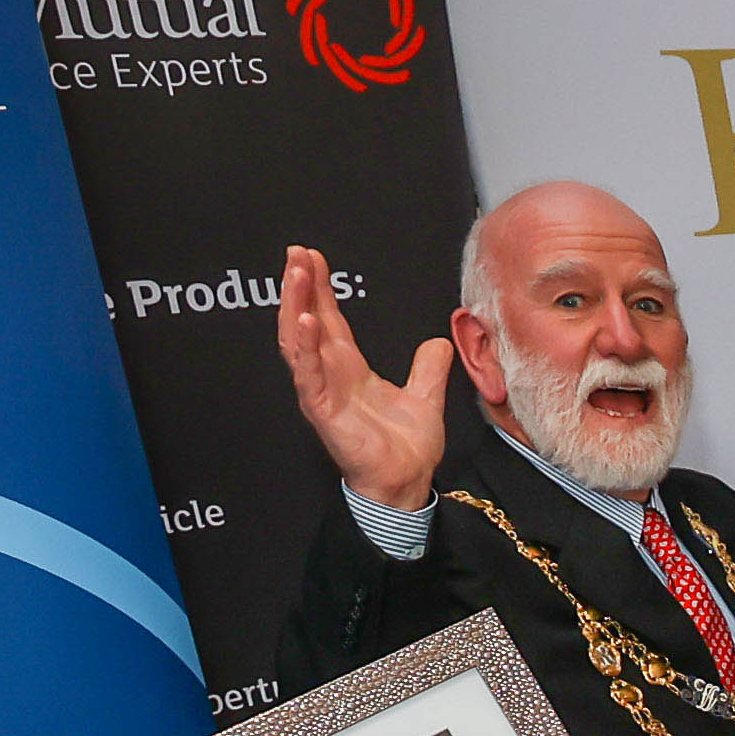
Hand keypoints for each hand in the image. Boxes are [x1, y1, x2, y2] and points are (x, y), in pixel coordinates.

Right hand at [276, 244, 444, 509]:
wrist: (406, 483)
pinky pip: (307, 373)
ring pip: (298, 340)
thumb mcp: (424, 396)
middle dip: (300, 285)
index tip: (313, 257)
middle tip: (296, 252)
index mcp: (348, 368)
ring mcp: (322, 391)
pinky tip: (304, 319)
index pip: (329, 318)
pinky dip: (304, 346)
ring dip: (295, 304)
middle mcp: (330, 375)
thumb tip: (439, 342)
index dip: (321, 288)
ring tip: (296, 273)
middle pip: (307, 320)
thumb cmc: (406, 448)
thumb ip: (428, 368)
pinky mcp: (322, 410)